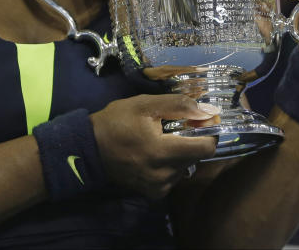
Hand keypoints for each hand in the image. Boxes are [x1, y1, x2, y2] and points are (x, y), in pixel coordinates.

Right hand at [90, 94, 217, 198]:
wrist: (89, 148)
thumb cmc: (116, 122)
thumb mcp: (145, 104)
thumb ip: (178, 105)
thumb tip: (207, 110)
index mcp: (163, 152)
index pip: (206, 148)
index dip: (208, 132)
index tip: (199, 121)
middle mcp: (165, 175)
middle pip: (196, 156)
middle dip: (190, 140)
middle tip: (172, 128)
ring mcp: (159, 187)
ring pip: (186, 167)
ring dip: (180, 153)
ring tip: (160, 141)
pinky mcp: (153, 194)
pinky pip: (173, 177)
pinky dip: (170, 165)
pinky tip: (154, 155)